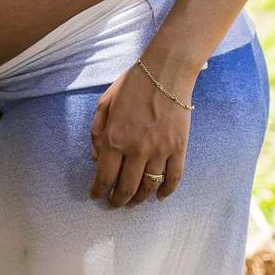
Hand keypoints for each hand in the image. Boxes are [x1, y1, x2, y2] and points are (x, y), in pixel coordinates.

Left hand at [88, 58, 192, 205]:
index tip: (96, 195)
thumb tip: (95, 157)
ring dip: (140, 199)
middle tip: (114, 204)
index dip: (98, 190)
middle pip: (126, 187)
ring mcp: (160, 150)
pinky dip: (166, 191)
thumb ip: (96, 130)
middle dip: (118, 200)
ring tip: (133, 202)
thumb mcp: (105, 101)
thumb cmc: (133, 83)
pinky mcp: (179, 148)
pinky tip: (159, 197)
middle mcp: (136, 149)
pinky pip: (173, 178)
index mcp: (115, 138)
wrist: (167, 71)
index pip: (104, 176)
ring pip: (149, 186)